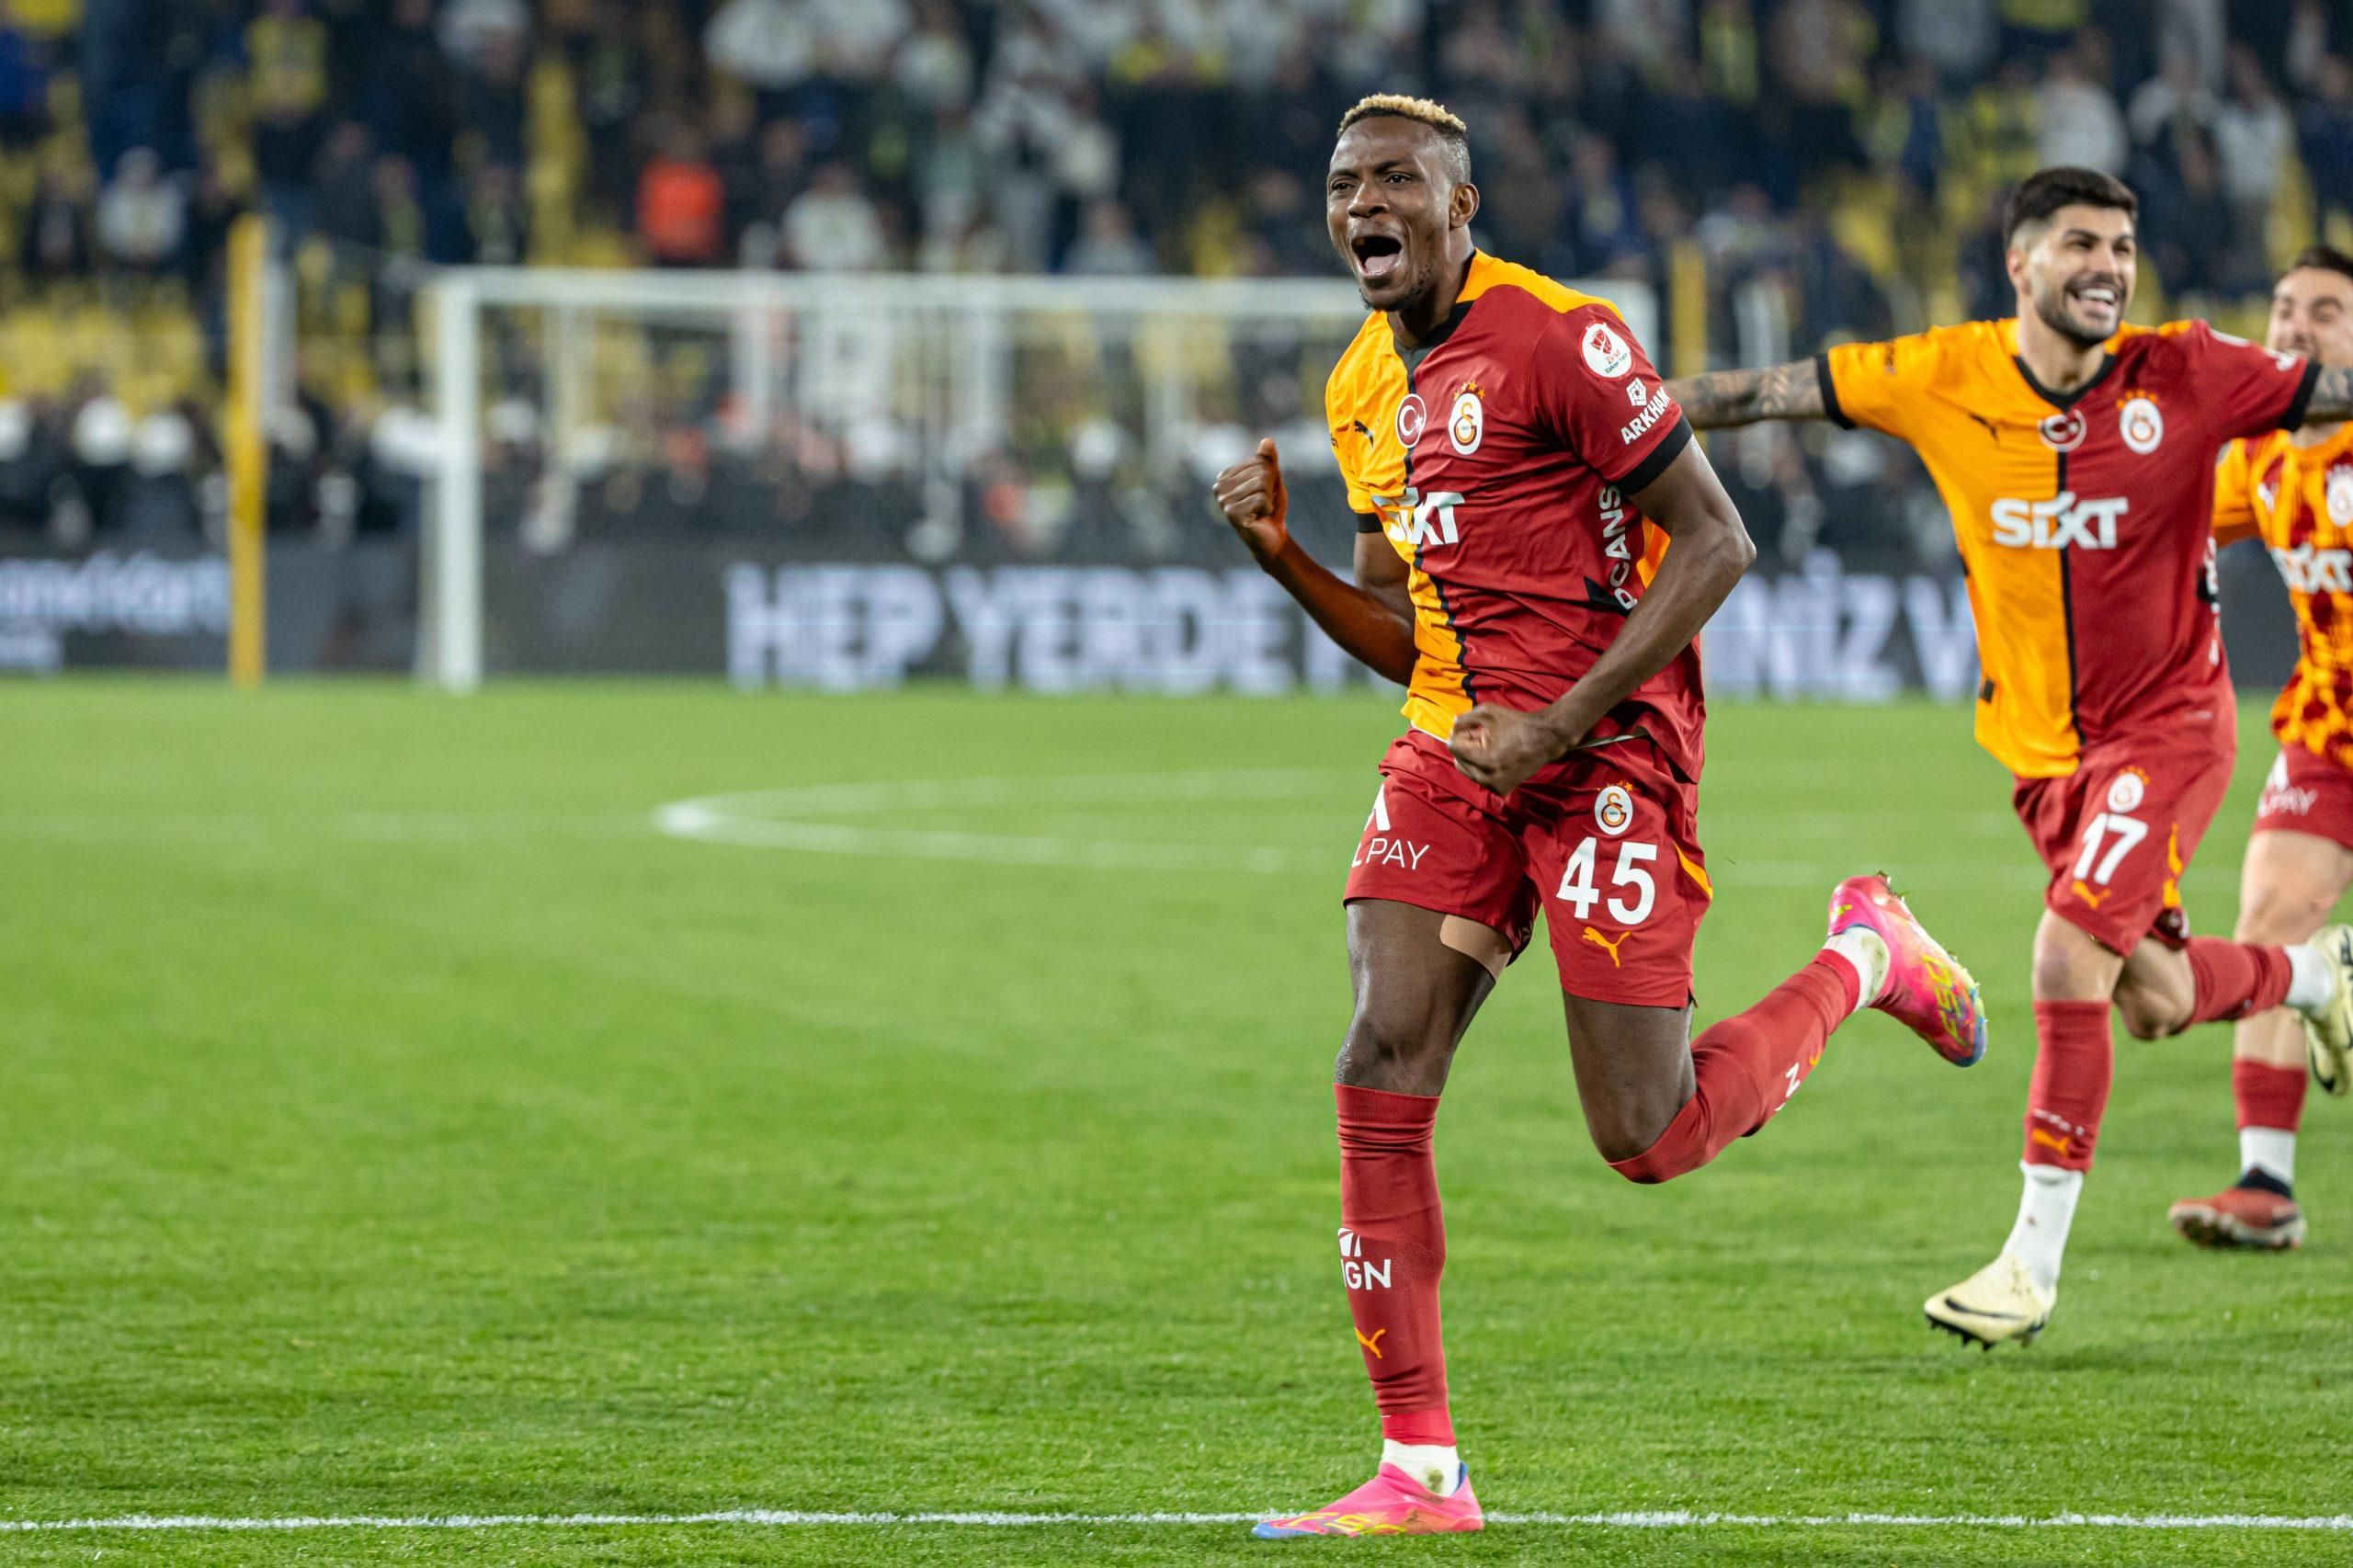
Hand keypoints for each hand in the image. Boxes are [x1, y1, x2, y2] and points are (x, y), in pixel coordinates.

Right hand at [1211, 438, 1287, 563]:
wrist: (1272, 537)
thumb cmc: (1270, 507)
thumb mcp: (1272, 479)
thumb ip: (1268, 460)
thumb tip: (1268, 441)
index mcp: (1225, 476)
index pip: (1259, 460)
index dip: (1270, 475)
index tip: (1264, 491)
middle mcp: (1219, 487)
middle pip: (1260, 471)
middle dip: (1270, 487)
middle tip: (1264, 502)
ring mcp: (1224, 501)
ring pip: (1261, 484)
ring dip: (1269, 498)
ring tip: (1261, 509)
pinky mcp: (1233, 514)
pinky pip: (1261, 498)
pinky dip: (1267, 508)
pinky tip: (1260, 517)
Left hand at [1448, 703, 1572, 795]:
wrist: (1544, 739)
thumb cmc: (1516, 723)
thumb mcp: (1487, 712)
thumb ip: (1463, 720)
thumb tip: (1451, 730)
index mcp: (1484, 760)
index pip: (1453, 747)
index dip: (1460, 734)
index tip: (1474, 729)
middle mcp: (1488, 778)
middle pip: (1458, 760)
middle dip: (1465, 747)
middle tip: (1482, 736)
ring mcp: (1495, 787)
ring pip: (1468, 771)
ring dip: (1473, 757)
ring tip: (1490, 745)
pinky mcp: (1501, 790)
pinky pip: (1480, 778)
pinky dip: (1482, 767)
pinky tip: (1496, 756)